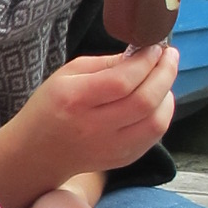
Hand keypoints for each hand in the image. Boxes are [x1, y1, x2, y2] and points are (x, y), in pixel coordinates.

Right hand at [24, 47, 177, 184]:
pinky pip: (154, 137)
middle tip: (169, 56)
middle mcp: (93, 127)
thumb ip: (106, 64)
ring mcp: (110, 147)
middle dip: (165, 74)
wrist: (38, 152)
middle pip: (144, 101)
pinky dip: (162, 114)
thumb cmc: (51, 107)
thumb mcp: (68, 74)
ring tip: (163, 78)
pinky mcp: (122, 159)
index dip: (145, 62)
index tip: (155, 47)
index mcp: (74, 99)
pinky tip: (158, 100)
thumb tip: (141, 55)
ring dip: (167, 95)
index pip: (121, 81)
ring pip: (156, 123)